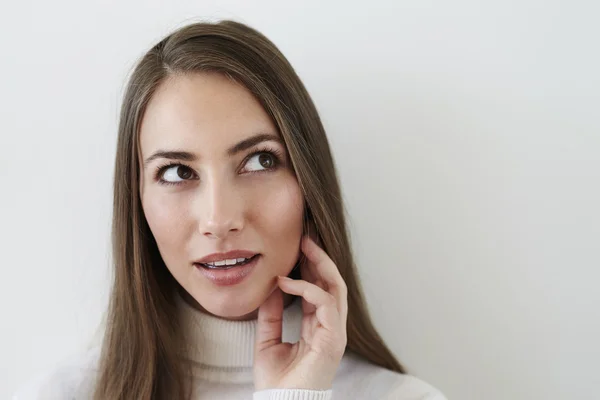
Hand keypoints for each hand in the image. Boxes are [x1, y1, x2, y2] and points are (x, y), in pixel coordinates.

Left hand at [254, 235, 347, 390]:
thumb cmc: (276, 380)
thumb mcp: (267, 339)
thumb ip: (271, 314)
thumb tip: (271, 286)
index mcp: (316, 328)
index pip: (319, 290)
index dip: (309, 268)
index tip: (297, 249)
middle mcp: (329, 327)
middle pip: (331, 284)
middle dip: (319, 258)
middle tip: (305, 237)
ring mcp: (334, 332)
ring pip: (335, 288)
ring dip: (320, 264)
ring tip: (305, 246)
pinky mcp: (333, 338)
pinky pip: (325, 303)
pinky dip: (307, 288)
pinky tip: (287, 281)